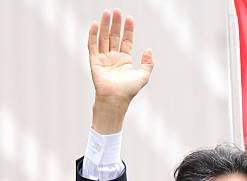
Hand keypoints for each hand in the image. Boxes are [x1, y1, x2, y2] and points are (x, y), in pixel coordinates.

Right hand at [88, 8, 153, 131]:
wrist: (115, 99)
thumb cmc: (129, 90)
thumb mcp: (143, 76)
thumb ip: (148, 63)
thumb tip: (149, 50)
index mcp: (124, 60)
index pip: (126, 40)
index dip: (128, 30)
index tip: (130, 18)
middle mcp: (114, 58)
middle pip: (114, 36)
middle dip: (116, 24)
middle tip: (117, 11)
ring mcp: (104, 59)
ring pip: (103, 38)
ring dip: (105, 25)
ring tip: (107, 12)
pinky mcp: (94, 61)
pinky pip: (92, 45)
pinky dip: (93, 35)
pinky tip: (94, 24)